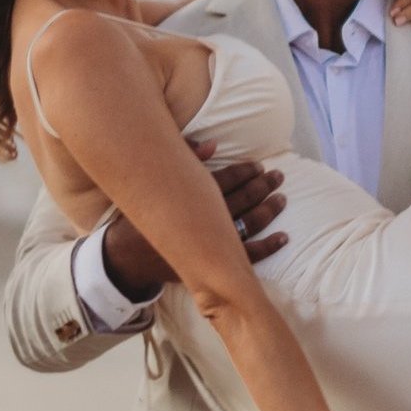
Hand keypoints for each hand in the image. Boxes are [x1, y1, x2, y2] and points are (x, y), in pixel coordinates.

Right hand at [99, 142, 288, 295]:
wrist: (127, 258)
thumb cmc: (140, 216)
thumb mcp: (152, 183)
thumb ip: (183, 159)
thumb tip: (213, 144)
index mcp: (188, 197)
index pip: (224, 180)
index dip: (245, 172)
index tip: (259, 166)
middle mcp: (202, 220)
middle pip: (241, 200)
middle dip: (263, 186)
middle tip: (278, 176)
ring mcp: (209, 245)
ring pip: (248, 224)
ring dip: (268, 211)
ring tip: (282, 199)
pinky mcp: (213, 266)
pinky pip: (248, 257)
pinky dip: (268, 247)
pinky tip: (283, 237)